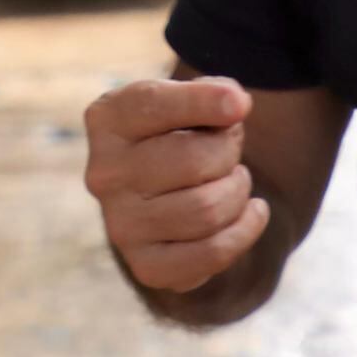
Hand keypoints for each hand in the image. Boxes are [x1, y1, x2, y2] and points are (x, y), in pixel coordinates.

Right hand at [82, 75, 266, 291]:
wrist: (166, 189)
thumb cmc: (182, 132)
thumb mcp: (190, 97)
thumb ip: (213, 91)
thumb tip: (235, 105)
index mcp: (107, 120)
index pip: (151, 104)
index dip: (202, 102)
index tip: (240, 105)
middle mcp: (104, 175)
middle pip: (193, 161)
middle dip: (229, 151)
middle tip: (229, 148)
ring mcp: (120, 225)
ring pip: (207, 209)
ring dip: (238, 190)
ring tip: (234, 180)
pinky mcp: (146, 265)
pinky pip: (211, 254)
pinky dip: (245, 230)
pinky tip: (252, 212)